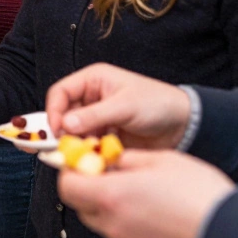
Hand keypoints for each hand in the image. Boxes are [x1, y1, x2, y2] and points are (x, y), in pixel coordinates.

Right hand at [45, 63, 191, 149]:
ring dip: (75, 143)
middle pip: (63, 114)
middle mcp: (92, 98)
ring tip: (83, 153)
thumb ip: (94, 115)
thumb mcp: (125, 106)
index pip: (60, 93)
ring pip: (73, 132)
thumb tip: (64, 124)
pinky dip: (87, 152)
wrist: (183, 126)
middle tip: (60, 146)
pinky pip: (87, 144)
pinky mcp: (105, 136)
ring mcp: (98, 118)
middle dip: (61, 130)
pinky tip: (95, 157)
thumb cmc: (158, 104)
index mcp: (94, 80)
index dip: (54, 111)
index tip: (57, 130)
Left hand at [56, 150, 233, 237]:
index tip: (83, 163)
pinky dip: (128, 225)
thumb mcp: (162, 160)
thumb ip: (128, 159)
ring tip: (140, 195)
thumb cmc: (198, 195)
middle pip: (82, 206)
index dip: (71, 172)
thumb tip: (112, 160)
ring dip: (110, 207)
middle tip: (111, 176)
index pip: (67, 186)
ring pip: (102, 223)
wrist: (228, 237)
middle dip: (90, 189)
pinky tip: (155, 215)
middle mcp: (112, 224)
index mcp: (112, 196)